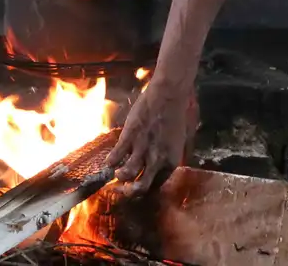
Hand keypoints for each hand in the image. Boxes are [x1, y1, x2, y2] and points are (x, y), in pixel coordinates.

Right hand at [105, 79, 193, 197]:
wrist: (168, 96)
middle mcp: (157, 161)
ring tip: (116, 174)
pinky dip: (111, 161)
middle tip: (123, 190)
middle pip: (142, 187)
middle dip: (130, 192)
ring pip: (127, 174)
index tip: (138, 187)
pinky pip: (117, 155)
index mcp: (171, 162)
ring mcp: (142, 149)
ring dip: (120, 176)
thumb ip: (168, 156)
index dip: (146, 190)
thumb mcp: (178, 142)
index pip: (157, 185)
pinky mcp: (129, 137)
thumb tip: (160, 166)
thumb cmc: (176, 116)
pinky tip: (108, 162)